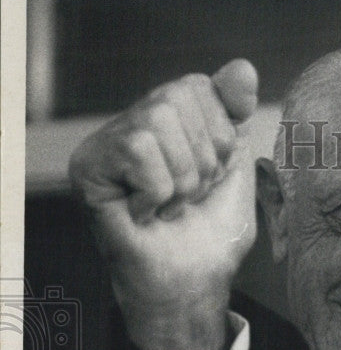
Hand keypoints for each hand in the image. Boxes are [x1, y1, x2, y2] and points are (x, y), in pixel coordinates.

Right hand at [69, 60, 258, 349]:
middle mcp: (134, 124)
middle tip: (190, 196)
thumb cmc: (213, 234)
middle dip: (202, 158)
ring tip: (170, 205)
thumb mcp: (237, 166)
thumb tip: (243, 66)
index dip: (220, 135)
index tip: (213, 175)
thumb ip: (235, 113)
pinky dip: (157, 189)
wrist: (194, 283)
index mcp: (170, 120)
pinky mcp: (87, 167)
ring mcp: (107, 143)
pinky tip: (146, 212)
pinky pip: (137, 148)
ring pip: (156, 122)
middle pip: (178, 97)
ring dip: (181, 178)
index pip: (201, 86)